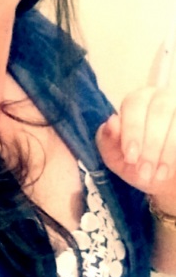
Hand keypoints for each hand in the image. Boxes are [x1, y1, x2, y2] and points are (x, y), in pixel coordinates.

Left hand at [96, 87, 175, 210]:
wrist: (162, 179)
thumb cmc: (137, 164)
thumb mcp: (116, 157)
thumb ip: (108, 140)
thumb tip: (111, 122)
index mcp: (136, 101)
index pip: (134, 104)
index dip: (132, 131)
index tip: (131, 157)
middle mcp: (161, 97)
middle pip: (158, 111)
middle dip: (151, 145)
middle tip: (145, 172)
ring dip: (167, 151)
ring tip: (159, 175)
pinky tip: (170, 169)